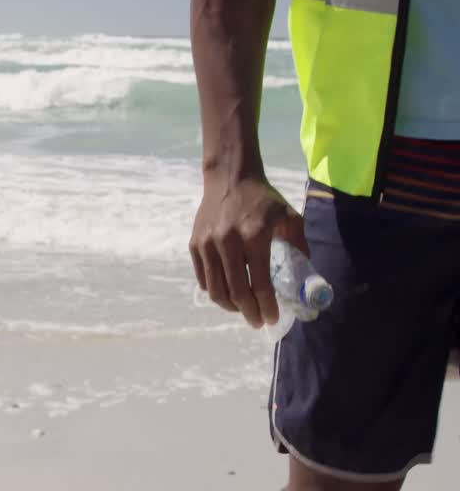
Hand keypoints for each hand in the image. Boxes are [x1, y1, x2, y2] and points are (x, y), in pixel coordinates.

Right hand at [190, 174, 306, 327]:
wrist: (230, 178)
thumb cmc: (262, 199)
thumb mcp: (289, 217)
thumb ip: (300, 245)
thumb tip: (305, 277)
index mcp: (254, 237)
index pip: (259, 283)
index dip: (267, 306)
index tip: (273, 319)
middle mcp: (227, 242)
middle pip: (236, 291)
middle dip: (249, 313)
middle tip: (258, 321)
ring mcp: (207, 244)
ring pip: (215, 289)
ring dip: (230, 306)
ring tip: (242, 310)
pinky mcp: (195, 244)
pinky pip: (203, 278)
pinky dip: (215, 291)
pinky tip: (227, 293)